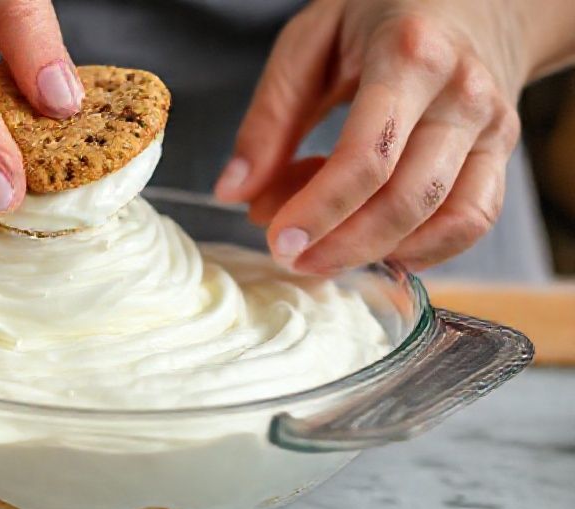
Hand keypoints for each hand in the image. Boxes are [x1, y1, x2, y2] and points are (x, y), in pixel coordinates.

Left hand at [215, 0, 530, 272]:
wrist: (469, 0)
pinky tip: (373, 247)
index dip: (320, 210)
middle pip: (406, 199)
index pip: (367, 157)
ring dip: (374, 250)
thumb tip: (234, 191)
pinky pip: (473, 220)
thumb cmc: (377, 17)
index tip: (280, 240)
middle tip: (290, 256)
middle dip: (342, 244)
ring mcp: (490, 127)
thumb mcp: (309, 42)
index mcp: (409, 56)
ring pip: (444, 218)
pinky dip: (422, 250)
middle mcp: (461, 94)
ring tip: (321, 246)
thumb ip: (270, 117)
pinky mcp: (501, 154)